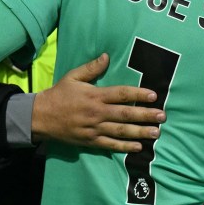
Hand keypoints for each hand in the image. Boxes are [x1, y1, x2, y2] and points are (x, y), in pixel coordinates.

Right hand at [32, 53, 164, 152]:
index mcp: (94, 95)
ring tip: (156, 132)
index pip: (121, 94)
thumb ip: (91, 68)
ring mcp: (94, 128)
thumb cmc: (59, 95)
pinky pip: (110, 145)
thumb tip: (106, 56)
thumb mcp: (73, 77)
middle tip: (162, 116)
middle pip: (125, 114)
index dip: (138, 94)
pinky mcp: (90, 141)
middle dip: (145, 115)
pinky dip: (124, 147)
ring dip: (140, 132)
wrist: (41, 117)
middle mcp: (96, 112)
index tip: (153, 95)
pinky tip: (138, 147)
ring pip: (121, 131)